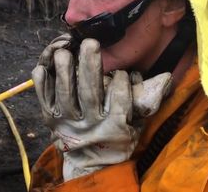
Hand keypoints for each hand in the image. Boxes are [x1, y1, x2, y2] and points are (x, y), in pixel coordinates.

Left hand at [32, 38, 171, 180]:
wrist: (91, 164)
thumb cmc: (117, 140)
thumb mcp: (136, 127)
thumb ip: (144, 104)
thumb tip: (164, 77)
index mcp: (114, 128)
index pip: (119, 102)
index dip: (122, 84)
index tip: (123, 71)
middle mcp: (90, 126)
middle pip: (90, 94)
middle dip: (90, 66)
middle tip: (91, 43)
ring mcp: (68, 123)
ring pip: (66, 96)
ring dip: (64, 71)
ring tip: (65, 51)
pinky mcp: (51, 120)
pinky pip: (45, 101)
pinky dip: (42, 85)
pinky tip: (42, 67)